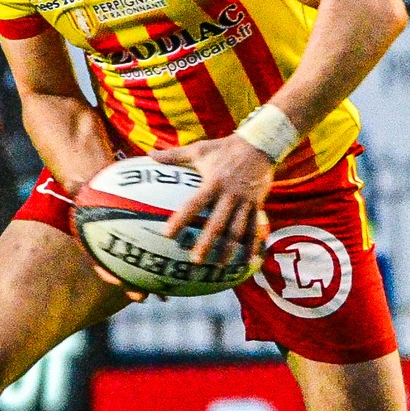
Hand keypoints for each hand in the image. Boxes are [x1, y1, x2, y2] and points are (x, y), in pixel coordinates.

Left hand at [153, 135, 274, 264]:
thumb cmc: (225, 148)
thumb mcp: (200, 149)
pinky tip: (246, 261)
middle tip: (195, 260)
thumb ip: (174, 155)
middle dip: (207, 242)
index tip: (168, 234)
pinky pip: (254, 228)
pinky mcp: (257, 204)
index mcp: (213, 183)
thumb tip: (149, 154)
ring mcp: (245, 201)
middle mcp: (229, 195)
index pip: (194, 204)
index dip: (181, 219)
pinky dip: (251, 245)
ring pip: (237, 230)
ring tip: (219, 266)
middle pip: (218, 223)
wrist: (260, 144)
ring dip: (228, 249)